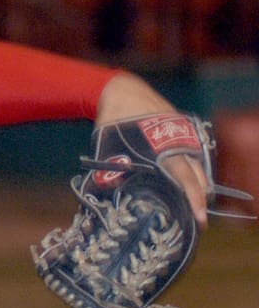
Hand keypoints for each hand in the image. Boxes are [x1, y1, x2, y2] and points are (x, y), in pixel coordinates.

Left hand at [96, 71, 209, 225]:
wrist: (123, 91)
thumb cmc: (113, 121)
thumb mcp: (107, 147)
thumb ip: (109, 170)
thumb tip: (107, 191)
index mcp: (162, 148)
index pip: (185, 178)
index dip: (194, 199)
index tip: (200, 216)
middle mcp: (179, 141)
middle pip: (198, 174)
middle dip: (199, 196)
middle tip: (195, 216)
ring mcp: (183, 133)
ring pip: (197, 164)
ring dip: (196, 182)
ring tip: (190, 201)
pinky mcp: (182, 129)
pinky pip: (192, 152)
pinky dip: (191, 167)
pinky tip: (183, 179)